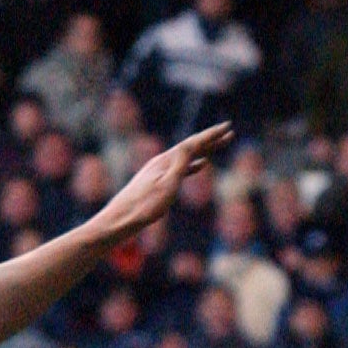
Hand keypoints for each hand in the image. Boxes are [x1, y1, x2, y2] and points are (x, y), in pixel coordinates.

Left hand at [82, 123, 234, 244]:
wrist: (119, 220)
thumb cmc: (143, 207)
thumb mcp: (166, 186)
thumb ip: (179, 164)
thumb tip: (190, 144)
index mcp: (165, 161)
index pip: (193, 143)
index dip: (212, 135)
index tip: (228, 126)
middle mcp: (162, 162)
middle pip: (191, 146)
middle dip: (211, 140)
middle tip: (229, 133)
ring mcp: (158, 171)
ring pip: (187, 156)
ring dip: (204, 150)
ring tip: (218, 146)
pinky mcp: (156, 181)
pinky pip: (181, 167)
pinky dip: (194, 163)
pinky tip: (201, 165)